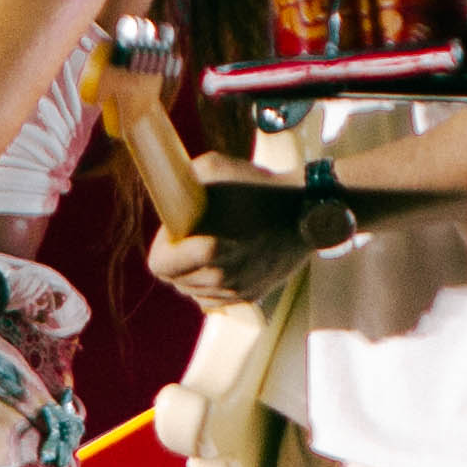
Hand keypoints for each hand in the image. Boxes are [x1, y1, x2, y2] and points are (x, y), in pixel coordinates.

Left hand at [144, 156, 315, 307]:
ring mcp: (236, 291)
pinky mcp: (251, 296)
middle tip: (189, 236)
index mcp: (206, 250)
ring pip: (196, 292)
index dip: (164, 246)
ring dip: (194, 274)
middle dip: (178, 259)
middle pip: (177, 280)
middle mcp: (220, 278)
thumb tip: (165, 191)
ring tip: (206, 246)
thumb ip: (180, 183)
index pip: (161, 265)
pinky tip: (222, 260)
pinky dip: (213, 284)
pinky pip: (217, 299)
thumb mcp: (211, 168)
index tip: (177, 230)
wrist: (305, 209)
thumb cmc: (258, 186)